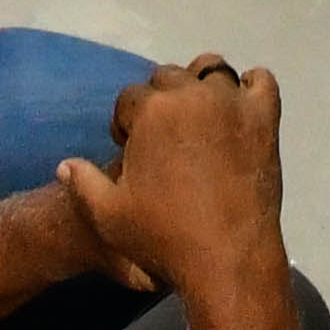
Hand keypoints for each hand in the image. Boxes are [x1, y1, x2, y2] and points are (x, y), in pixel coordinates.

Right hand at [59, 59, 291, 304]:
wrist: (228, 258)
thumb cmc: (165, 237)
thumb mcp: (109, 216)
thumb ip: (84, 184)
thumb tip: (65, 164)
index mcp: (151, 112)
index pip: (129, 98)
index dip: (126, 124)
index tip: (133, 149)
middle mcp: (191, 94)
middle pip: (168, 77)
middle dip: (159, 102)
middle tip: (165, 139)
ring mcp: (232, 102)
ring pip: (211, 71)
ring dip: (200, 88)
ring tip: (199, 121)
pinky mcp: (265, 117)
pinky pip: (261, 81)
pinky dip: (250, 88)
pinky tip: (239, 111)